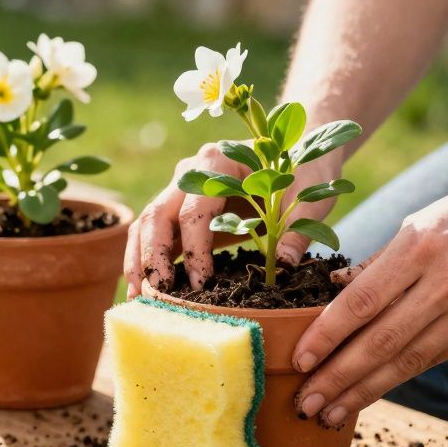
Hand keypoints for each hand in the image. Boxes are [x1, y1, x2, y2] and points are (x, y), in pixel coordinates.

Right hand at [124, 145, 341, 296]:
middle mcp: (191, 171)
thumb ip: (295, 230)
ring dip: (139, 259)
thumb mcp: (309, 196)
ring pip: (148, 222)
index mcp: (218, 162)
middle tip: (159, 295)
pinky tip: (145, 287)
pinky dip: (146, 256)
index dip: (195, 249)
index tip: (202, 283)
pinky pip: (155, 230)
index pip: (194, 210)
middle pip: (158, 214)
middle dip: (154, 256)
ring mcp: (182, 186)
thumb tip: (283, 266)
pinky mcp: (182, 206)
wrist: (297, 149)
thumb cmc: (303, 170)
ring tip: (139, 297)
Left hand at [291, 170, 447, 426]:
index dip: (326, 336)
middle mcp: (446, 281)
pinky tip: (372, 394)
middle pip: (381, 341)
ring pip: (407, 360)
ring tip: (331, 414)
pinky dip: (399, 377)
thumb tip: (335, 287)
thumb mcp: (421, 221)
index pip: (361, 302)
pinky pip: (435, 357)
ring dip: (364, 391)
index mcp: (419, 246)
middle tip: (305, 403)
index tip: (298, 361)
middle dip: (338, 377)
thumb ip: (380, 261)